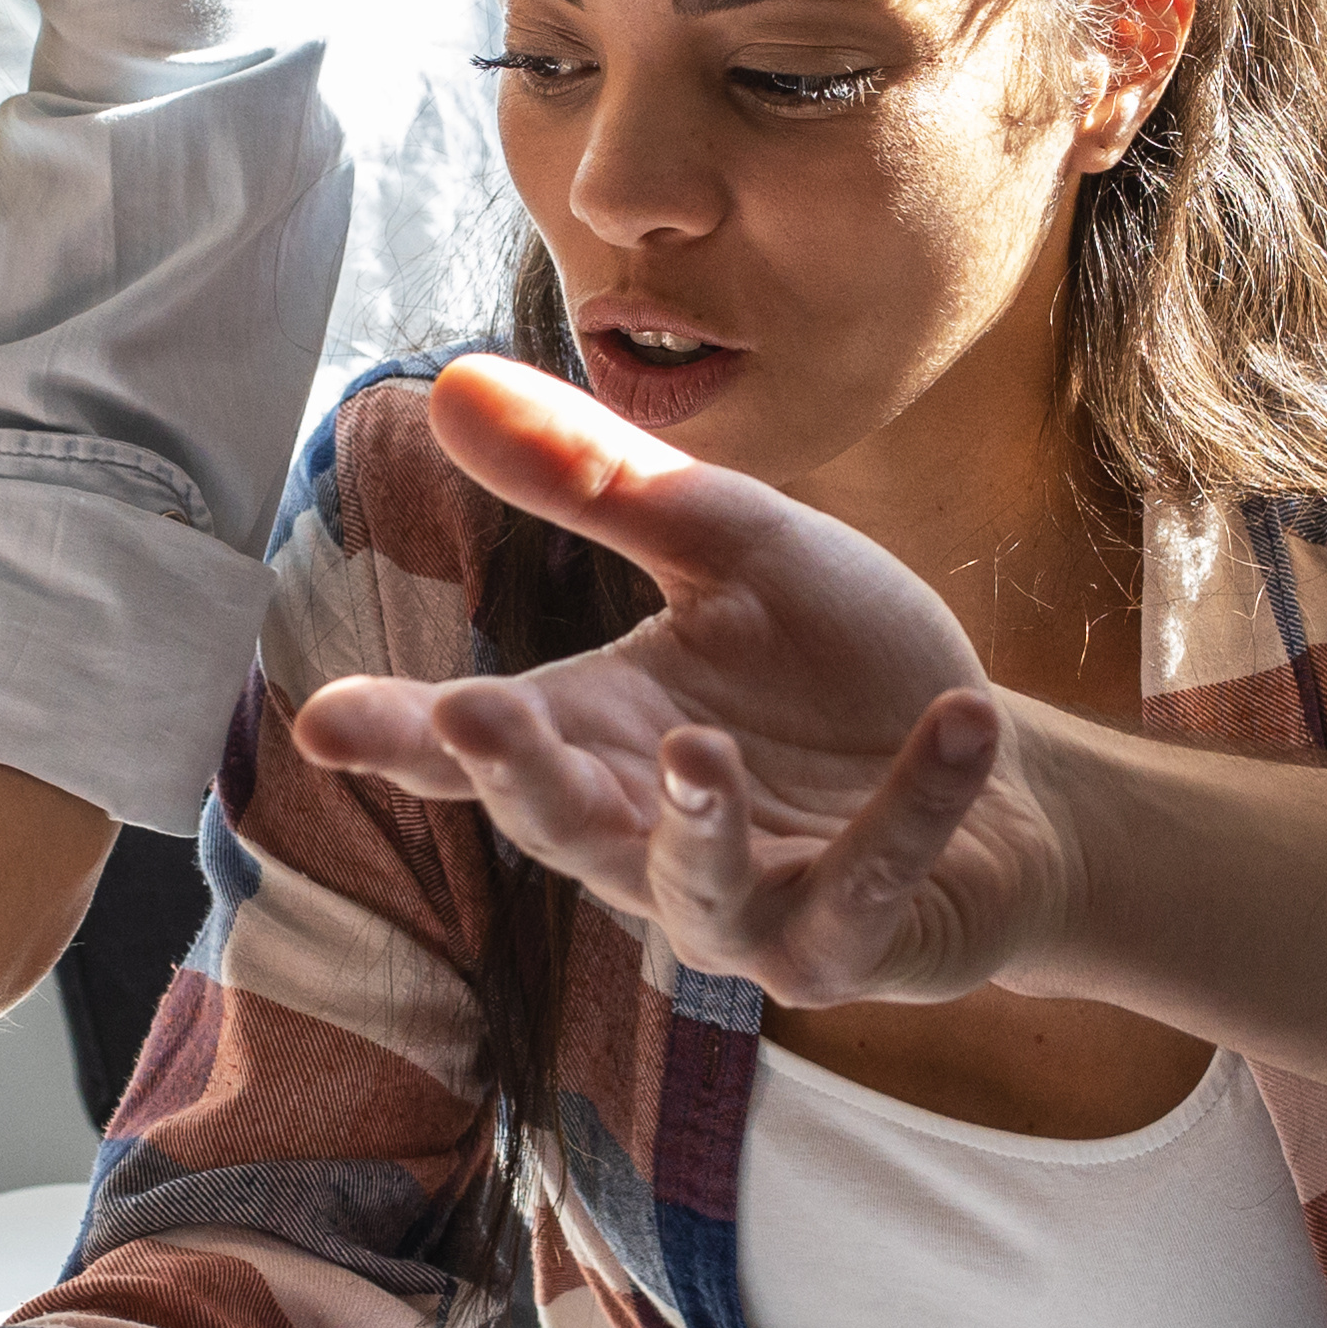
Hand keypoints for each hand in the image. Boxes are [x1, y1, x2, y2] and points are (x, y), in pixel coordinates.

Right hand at [282, 355, 1078, 1006]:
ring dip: (695, 825)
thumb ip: (597, 483)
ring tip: (700, 752)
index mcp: (600, 736)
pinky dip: (918, 806)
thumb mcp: (729, 545)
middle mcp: (647, 835)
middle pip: (558, 823)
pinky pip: (871, 881)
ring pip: (694, 889)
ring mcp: (747, 905)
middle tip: (475, 716)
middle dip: (517, 776)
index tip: (324, 720)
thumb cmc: (840, 671)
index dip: (400, 737)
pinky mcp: (850, 941)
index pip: (480, 742)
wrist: (1002, 780)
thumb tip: (449, 386)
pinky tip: (963, 721)